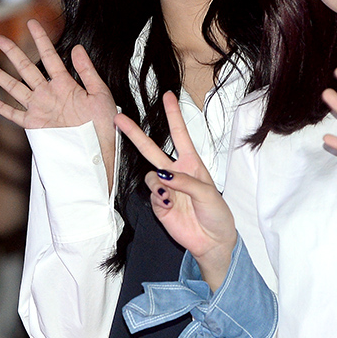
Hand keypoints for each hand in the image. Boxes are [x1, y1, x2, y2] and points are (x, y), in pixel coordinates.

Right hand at [0, 19, 116, 187]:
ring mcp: (41, 109)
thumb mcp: (100, 94)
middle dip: (13, 53)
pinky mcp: (35, 125)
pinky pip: (15, 115)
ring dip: (1, 77)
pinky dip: (2, 109)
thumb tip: (77, 48)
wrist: (99, 150)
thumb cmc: (103, 124)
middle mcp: (50, 94)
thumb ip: (87, 71)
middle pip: (27, 69)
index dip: (41, 40)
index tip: (32, 23)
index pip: (50, 57)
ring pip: (16, 88)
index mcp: (66, 85)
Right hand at [115, 92, 236, 288]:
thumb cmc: (217, 214)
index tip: (168, 96)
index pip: (181, 135)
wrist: (213, 241)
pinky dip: (158, 197)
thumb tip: (162, 176)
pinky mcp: (158, 205)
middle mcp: (176, 173)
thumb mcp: (208, 193)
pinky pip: (151, 194)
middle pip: (152, 149)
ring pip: (149, 175)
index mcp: (192, 164)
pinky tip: (168, 204)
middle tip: (119, 118)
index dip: (174, 115)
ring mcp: (165, 189)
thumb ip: (185, 181)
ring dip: (157, 182)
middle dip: (135, 134)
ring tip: (170, 195)